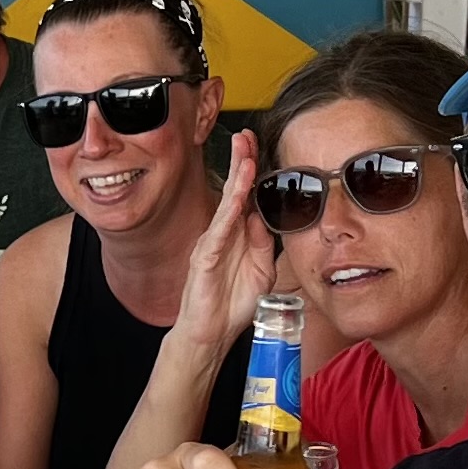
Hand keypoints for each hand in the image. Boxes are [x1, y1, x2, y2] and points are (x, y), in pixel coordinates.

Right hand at [175, 131, 278, 345]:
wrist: (212, 332)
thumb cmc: (233, 304)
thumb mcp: (261, 270)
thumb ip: (263, 243)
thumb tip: (262, 218)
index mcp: (238, 235)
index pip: (246, 196)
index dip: (252, 171)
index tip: (258, 146)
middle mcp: (223, 233)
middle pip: (234, 191)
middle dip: (241, 162)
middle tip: (246, 136)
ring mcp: (212, 242)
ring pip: (227, 204)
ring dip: (237, 179)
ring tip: (245, 155)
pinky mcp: (204, 256)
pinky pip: (218, 229)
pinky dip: (228, 210)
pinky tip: (236, 195)